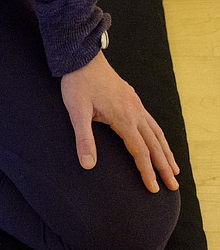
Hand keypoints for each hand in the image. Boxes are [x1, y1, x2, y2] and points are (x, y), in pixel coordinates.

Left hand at [60, 51, 178, 192]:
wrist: (82, 59)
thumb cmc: (77, 86)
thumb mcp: (76, 114)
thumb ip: (84, 140)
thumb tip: (88, 165)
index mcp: (124, 119)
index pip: (140, 152)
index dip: (147, 172)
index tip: (154, 189)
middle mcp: (135, 112)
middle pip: (155, 145)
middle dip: (164, 167)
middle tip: (173, 186)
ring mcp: (136, 105)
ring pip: (157, 133)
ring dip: (166, 153)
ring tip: (174, 169)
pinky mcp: (132, 100)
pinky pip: (151, 123)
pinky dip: (159, 137)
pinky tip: (159, 142)